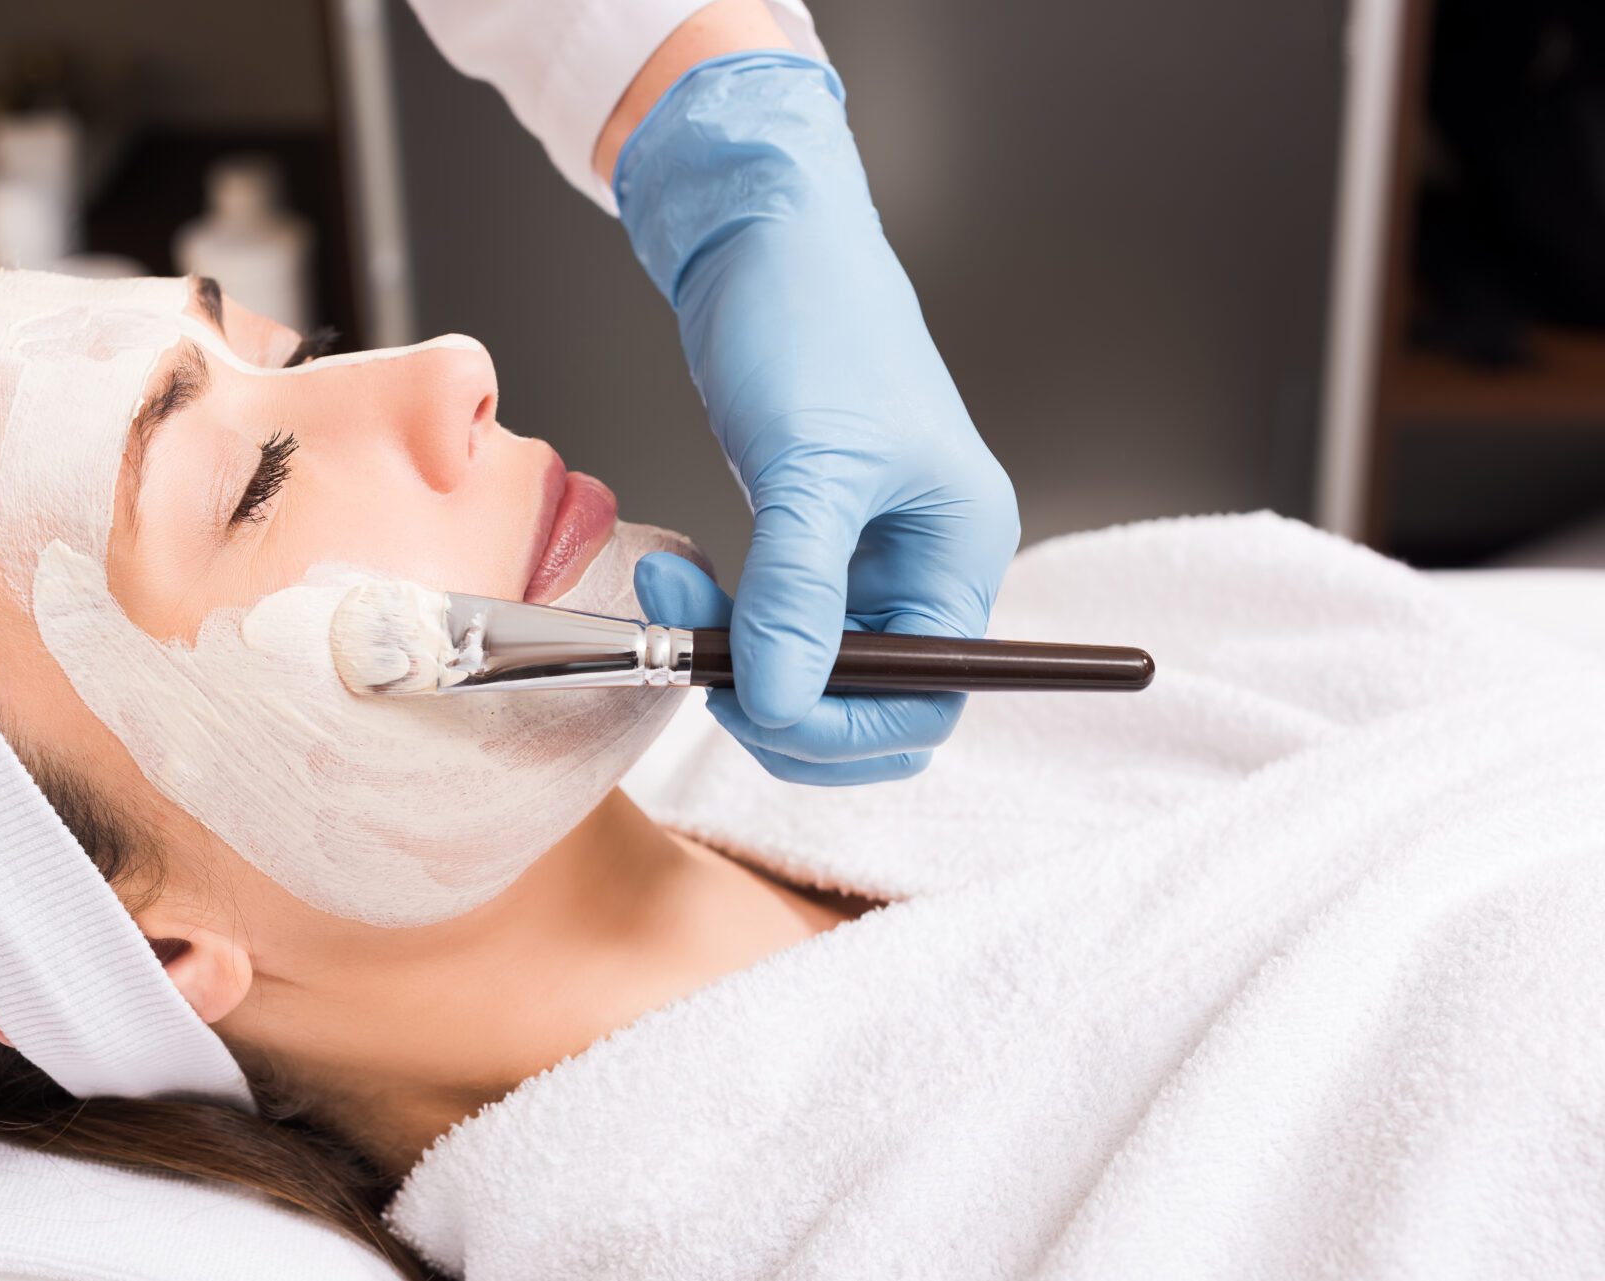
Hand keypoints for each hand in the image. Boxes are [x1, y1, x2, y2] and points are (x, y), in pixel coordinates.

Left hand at [619, 52, 1019, 783]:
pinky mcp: (808, 537)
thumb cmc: (813, 322)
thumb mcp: (810, 466)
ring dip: (735, 657)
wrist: (761, 240)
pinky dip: (718, 617)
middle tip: (703, 668)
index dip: (845, 728)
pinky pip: (771, 621)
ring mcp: (864, 555)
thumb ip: (799, 595)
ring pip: (808, 668)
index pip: (930, 697)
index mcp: (960, 552)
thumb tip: (783, 707)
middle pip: (872, 704)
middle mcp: (923, 564)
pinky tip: (675, 574)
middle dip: (783, 704)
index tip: (757, 709)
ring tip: (669, 595)